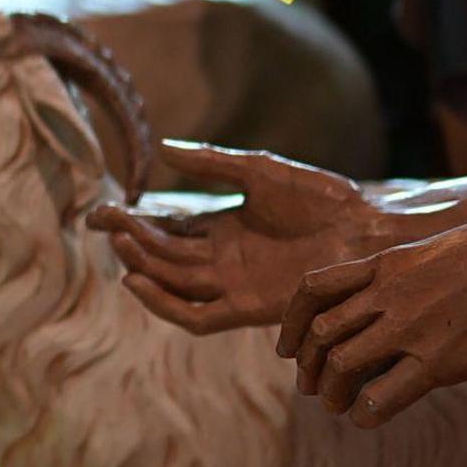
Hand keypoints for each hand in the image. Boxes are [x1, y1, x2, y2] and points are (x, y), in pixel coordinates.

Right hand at [84, 141, 379, 334]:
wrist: (366, 230)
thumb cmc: (322, 197)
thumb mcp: (259, 171)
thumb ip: (212, 163)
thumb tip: (162, 149)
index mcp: (223, 229)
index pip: (165, 230)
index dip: (131, 223)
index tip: (99, 212)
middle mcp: (222, 261)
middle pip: (161, 256)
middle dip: (129, 241)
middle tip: (103, 221)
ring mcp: (233, 286)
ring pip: (172, 283)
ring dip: (141, 266)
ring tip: (120, 241)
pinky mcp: (247, 308)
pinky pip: (196, 317)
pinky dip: (164, 304)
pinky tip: (139, 282)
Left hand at [278, 214, 466, 424]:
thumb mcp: (433, 253)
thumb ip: (401, 276)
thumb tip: (383, 302)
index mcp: (383, 266)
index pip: (313, 290)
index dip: (291, 322)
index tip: (287, 348)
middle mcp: (387, 296)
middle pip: (321, 333)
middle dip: (307, 364)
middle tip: (309, 386)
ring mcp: (409, 328)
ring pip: (342, 365)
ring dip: (331, 392)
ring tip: (336, 406)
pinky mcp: (437, 361)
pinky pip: (383, 395)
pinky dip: (365, 412)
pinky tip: (367, 418)